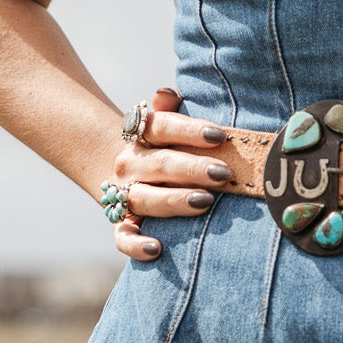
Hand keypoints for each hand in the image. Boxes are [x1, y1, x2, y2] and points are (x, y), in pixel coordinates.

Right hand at [102, 86, 231, 260]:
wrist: (119, 171)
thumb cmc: (161, 146)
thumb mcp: (163, 123)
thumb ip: (168, 108)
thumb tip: (167, 94)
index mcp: (140, 136)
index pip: (161, 127)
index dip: (190, 131)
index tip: (219, 135)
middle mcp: (129, 164)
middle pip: (160, 164)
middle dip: (192, 168)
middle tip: (223, 173)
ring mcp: (122, 194)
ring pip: (146, 198)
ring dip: (175, 201)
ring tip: (205, 201)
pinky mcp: (121, 224)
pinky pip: (123, 237)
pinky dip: (136, 245)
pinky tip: (157, 249)